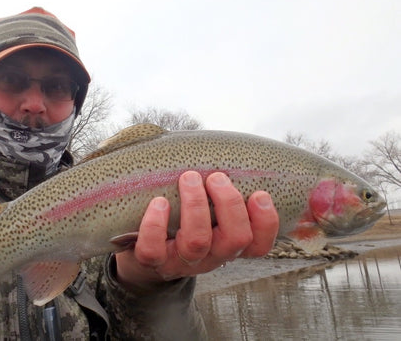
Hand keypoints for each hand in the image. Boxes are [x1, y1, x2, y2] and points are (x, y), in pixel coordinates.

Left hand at [115, 171, 278, 286]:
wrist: (143, 253)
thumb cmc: (182, 219)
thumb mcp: (207, 211)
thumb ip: (220, 187)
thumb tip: (230, 148)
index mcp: (227, 245)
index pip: (259, 245)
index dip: (266, 222)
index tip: (259, 193)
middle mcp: (210, 257)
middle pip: (236, 239)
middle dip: (230, 203)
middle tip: (216, 177)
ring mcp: (181, 261)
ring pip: (197, 241)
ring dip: (196, 205)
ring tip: (189, 178)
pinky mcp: (152, 262)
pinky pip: (153, 250)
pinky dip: (155, 225)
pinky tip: (158, 202)